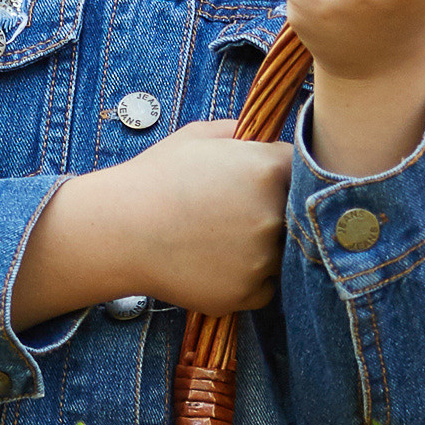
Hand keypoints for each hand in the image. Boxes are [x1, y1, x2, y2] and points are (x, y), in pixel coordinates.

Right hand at [11, 120, 286, 326]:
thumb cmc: (157, 177)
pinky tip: (216, 261)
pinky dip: (248, 278)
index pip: (305, 169)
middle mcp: (274, 214)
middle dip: (278, 211)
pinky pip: (265, 285)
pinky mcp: (248, 293)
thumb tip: (270, 134)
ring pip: (285, 253)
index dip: (285, 173)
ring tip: (222, 237)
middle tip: (240, 211)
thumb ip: (246, 132)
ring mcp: (263, 258)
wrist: (118, 231)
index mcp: (269, 169)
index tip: (264, 179)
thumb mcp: (201, 136)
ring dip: (265, 247)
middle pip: (300, 215)